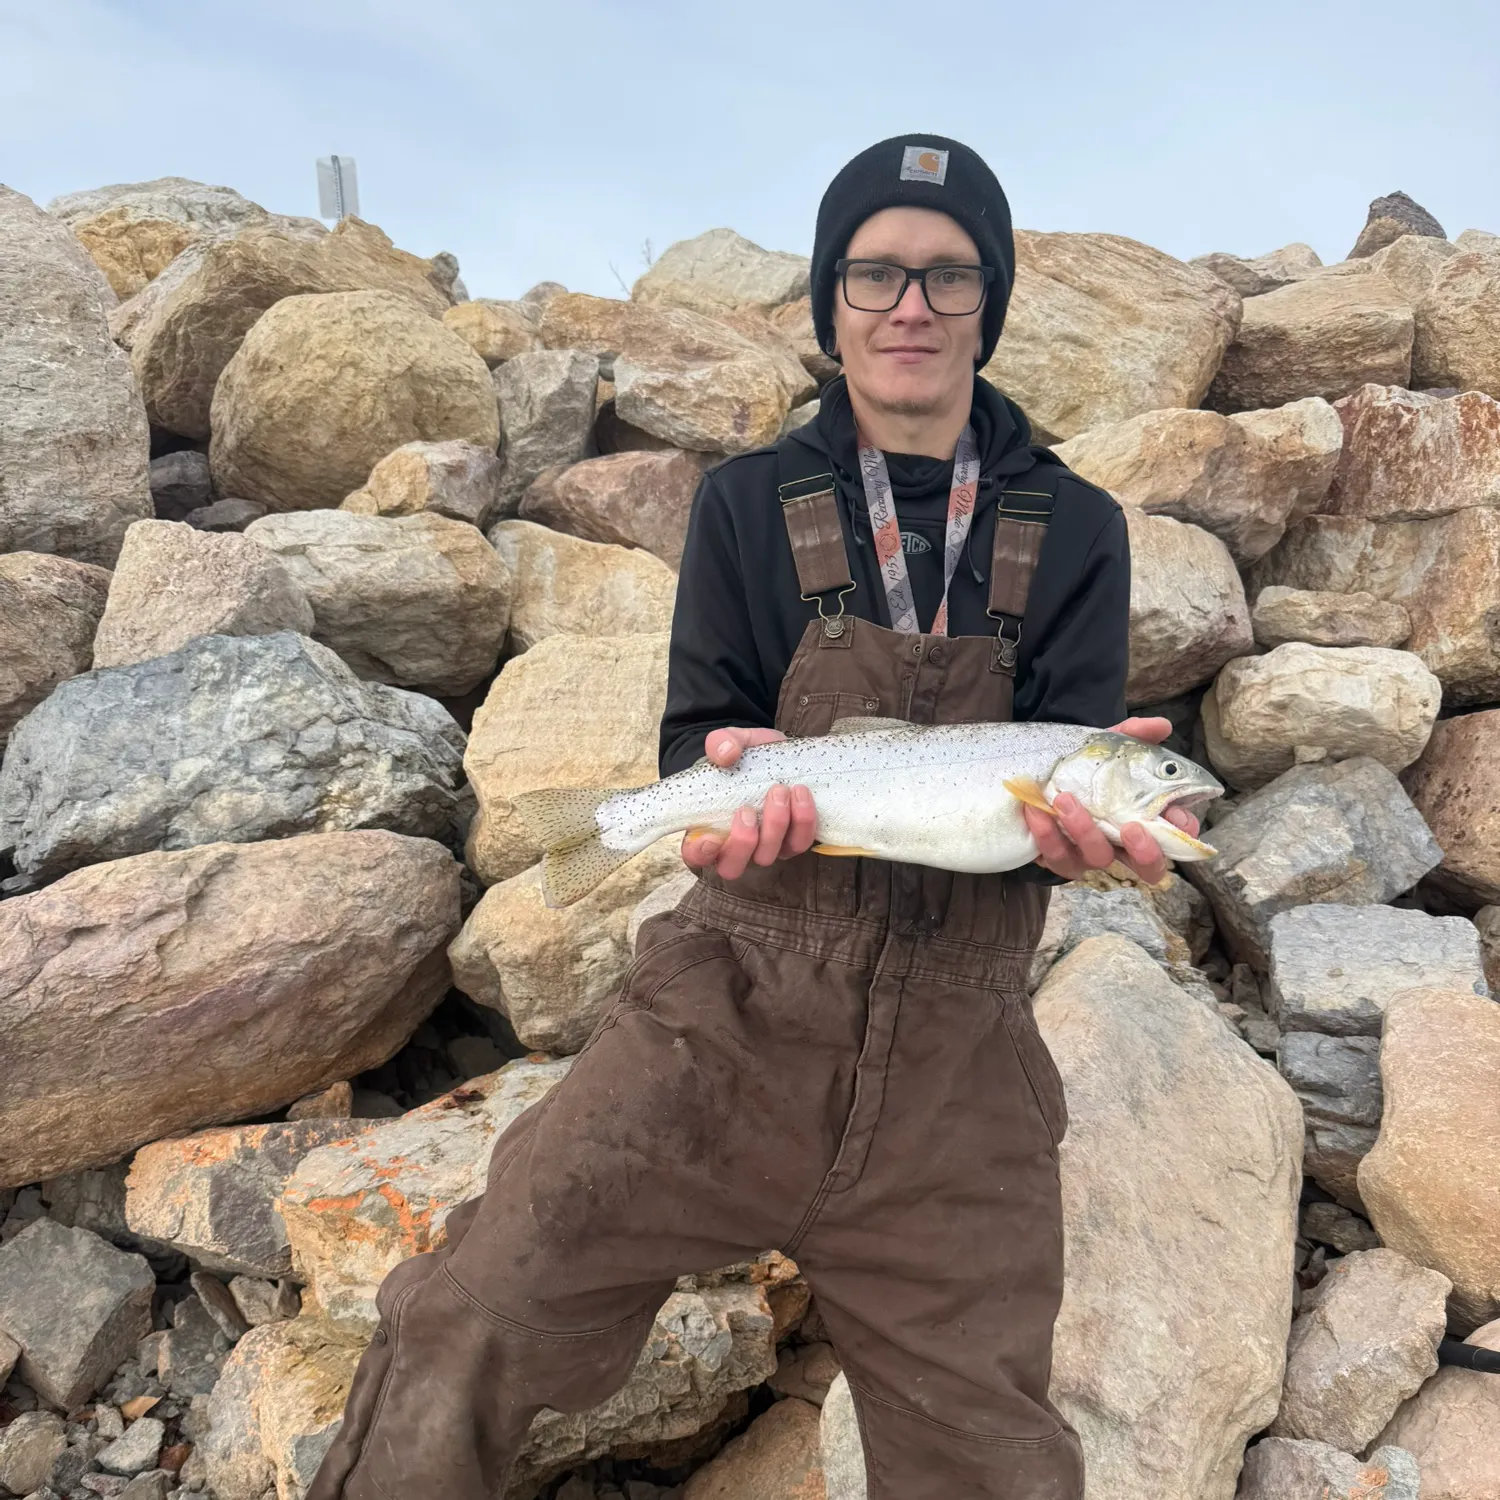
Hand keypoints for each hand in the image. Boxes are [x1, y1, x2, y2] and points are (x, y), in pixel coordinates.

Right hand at [680, 727, 818, 879]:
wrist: (772, 752)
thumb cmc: (741, 755)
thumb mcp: (728, 742)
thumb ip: (720, 743)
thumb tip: (726, 753)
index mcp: (707, 826)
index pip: (696, 855)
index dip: (701, 853)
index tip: (710, 836)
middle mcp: (735, 845)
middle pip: (732, 867)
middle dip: (743, 842)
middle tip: (748, 809)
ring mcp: (766, 846)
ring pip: (769, 855)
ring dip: (776, 825)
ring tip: (780, 790)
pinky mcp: (793, 839)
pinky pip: (800, 843)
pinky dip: (803, 821)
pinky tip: (801, 793)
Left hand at [1020, 716, 1200, 885]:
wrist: (1043, 777)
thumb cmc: (1088, 768)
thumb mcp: (1110, 748)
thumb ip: (1135, 736)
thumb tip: (1161, 726)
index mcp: (1146, 822)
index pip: (1177, 839)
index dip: (1182, 834)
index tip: (1175, 816)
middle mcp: (1123, 845)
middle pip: (1149, 867)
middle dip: (1145, 852)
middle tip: (1133, 828)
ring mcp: (1091, 855)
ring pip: (1097, 858)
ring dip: (1083, 831)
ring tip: (1064, 799)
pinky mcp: (1060, 859)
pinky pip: (1056, 856)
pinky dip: (1046, 834)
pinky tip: (1036, 809)